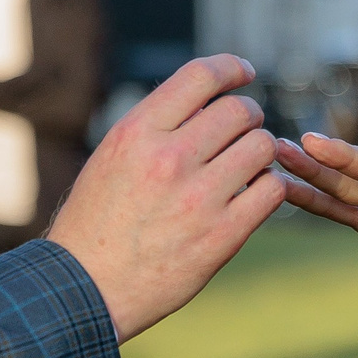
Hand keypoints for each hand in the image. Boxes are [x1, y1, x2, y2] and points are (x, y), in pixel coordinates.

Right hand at [46, 55, 281, 340]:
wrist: (85, 289)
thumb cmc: (95, 224)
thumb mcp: (110, 159)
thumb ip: (155, 128)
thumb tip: (205, 100)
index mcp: (136, 132)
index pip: (201, 76)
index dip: (232, 68)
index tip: (245, 74)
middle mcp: (169, 158)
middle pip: (239, 111)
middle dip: (247, 118)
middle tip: (242, 135)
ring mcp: (198, 198)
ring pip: (263, 147)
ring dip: (261, 154)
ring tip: (245, 169)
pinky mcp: (222, 236)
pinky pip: (272, 191)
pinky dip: (269, 189)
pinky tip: (253, 196)